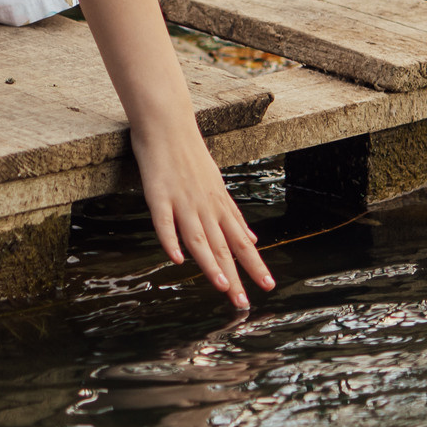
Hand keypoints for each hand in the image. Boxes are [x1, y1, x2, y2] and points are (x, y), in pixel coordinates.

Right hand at [134, 123, 273, 309]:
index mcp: (219, 205)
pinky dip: (170, 239)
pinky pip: (163, 221)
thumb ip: (232, 216)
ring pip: (197, 236)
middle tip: (244, 303)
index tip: (268, 286)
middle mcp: (205, 206)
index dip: (255, 264)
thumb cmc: (191, 155)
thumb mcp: (218, 185)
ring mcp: (181, 200)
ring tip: (222, 286)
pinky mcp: (157, 194)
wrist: (167, 123)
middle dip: (236, 275)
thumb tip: (251, 239)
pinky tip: (176, 259)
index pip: (241, 241)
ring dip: (209, 263)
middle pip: (222, 245)